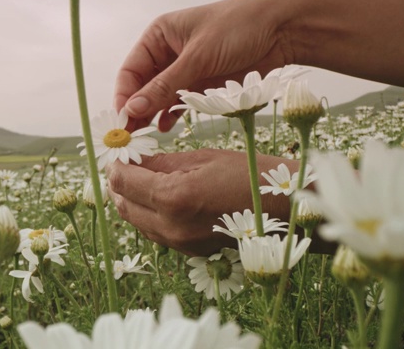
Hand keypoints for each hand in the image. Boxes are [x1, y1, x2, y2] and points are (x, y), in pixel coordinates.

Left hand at [106, 149, 299, 256]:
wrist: (288, 210)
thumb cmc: (251, 174)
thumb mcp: (202, 159)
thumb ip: (161, 162)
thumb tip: (133, 159)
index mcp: (173, 198)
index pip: (123, 182)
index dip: (115, 165)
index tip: (117, 152)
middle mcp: (171, 226)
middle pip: (123, 206)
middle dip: (118, 184)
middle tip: (122, 164)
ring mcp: (180, 243)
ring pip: (137, 222)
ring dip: (130, 200)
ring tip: (136, 178)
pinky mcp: (190, 251)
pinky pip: (155, 232)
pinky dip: (148, 215)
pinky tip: (156, 198)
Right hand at [114, 0, 291, 131]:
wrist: (283, 30)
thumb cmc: (238, 27)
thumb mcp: (198, 57)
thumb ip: (165, 86)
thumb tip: (133, 109)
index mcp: (159, 37)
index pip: (130, 71)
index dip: (124, 96)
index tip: (122, 121)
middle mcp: (167, 54)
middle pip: (141, 88)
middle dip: (135, 111)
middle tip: (130, 136)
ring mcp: (184, 71)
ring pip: (158, 99)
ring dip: (151, 117)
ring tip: (145, 137)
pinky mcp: (201, 85)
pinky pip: (178, 104)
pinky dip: (171, 116)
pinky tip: (166, 128)